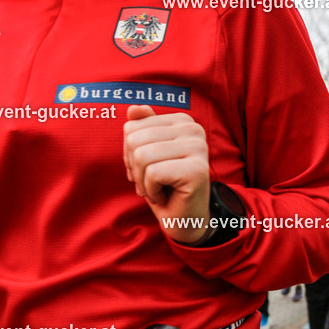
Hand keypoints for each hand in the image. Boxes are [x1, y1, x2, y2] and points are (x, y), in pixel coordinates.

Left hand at [123, 105, 210, 244]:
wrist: (185, 220)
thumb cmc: (165, 187)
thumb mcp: (147, 155)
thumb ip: (142, 129)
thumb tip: (133, 108)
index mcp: (182, 121)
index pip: (132, 127)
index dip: (130, 154)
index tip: (146, 170)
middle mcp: (194, 129)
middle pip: (135, 140)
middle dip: (135, 168)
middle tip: (151, 183)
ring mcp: (198, 148)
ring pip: (142, 156)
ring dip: (143, 181)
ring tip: (158, 189)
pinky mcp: (196, 170)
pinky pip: (153, 174)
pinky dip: (152, 191)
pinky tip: (166, 196)